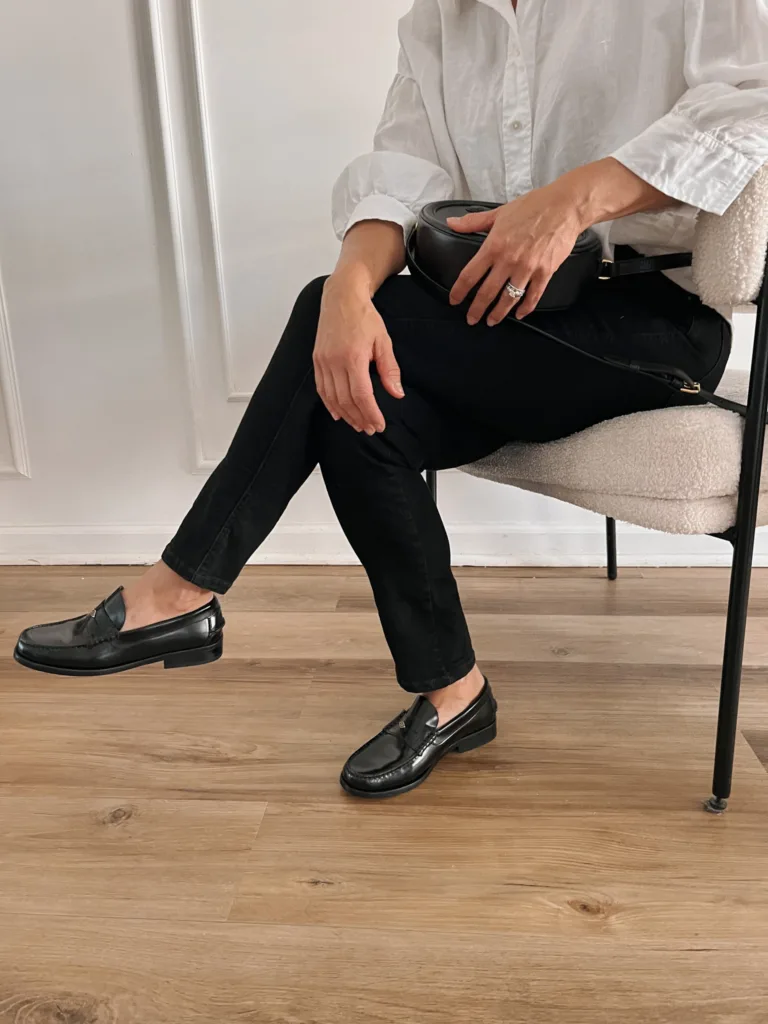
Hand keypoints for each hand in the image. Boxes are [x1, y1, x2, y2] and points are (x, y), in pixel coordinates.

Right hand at [314, 271, 403, 433]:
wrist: (341, 297)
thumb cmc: (364, 317)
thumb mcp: (384, 341)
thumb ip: (389, 369)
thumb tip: (397, 394)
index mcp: (353, 357)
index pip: (362, 395)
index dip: (371, 413)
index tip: (379, 425)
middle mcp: (334, 361)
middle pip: (346, 400)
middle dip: (359, 418)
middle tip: (371, 429)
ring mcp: (323, 361)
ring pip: (332, 398)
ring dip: (346, 415)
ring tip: (358, 425)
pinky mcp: (317, 360)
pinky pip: (321, 388)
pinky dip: (329, 404)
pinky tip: (338, 414)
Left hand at [447, 180, 584, 323]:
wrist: (565, 206)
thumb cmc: (534, 207)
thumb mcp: (499, 213)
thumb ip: (473, 222)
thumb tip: (452, 223)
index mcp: (494, 246)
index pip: (470, 275)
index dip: (459, 291)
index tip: (454, 300)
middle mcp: (509, 260)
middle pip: (487, 293)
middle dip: (476, 309)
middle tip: (471, 319)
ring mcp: (528, 268)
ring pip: (509, 299)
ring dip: (498, 313)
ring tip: (491, 321)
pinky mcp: (545, 272)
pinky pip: (533, 296)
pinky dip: (525, 308)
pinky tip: (519, 314)